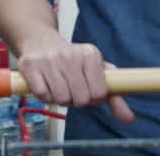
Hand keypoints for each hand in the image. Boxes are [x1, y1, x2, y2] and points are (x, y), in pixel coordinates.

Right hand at [16, 35, 134, 122]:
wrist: (40, 41)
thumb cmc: (72, 61)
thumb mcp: (96, 72)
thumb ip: (114, 96)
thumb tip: (129, 118)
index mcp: (91, 54)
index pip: (99, 93)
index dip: (93, 97)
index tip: (87, 89)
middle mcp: (71, 54)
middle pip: (80, 99)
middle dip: (76, 100)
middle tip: (71, 88)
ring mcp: (49, 59)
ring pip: (61, 99)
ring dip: (59, 99)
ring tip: (58, 85)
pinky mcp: (30, 65)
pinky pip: (42, 95)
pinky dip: (44, 96)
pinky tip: (45, 84)